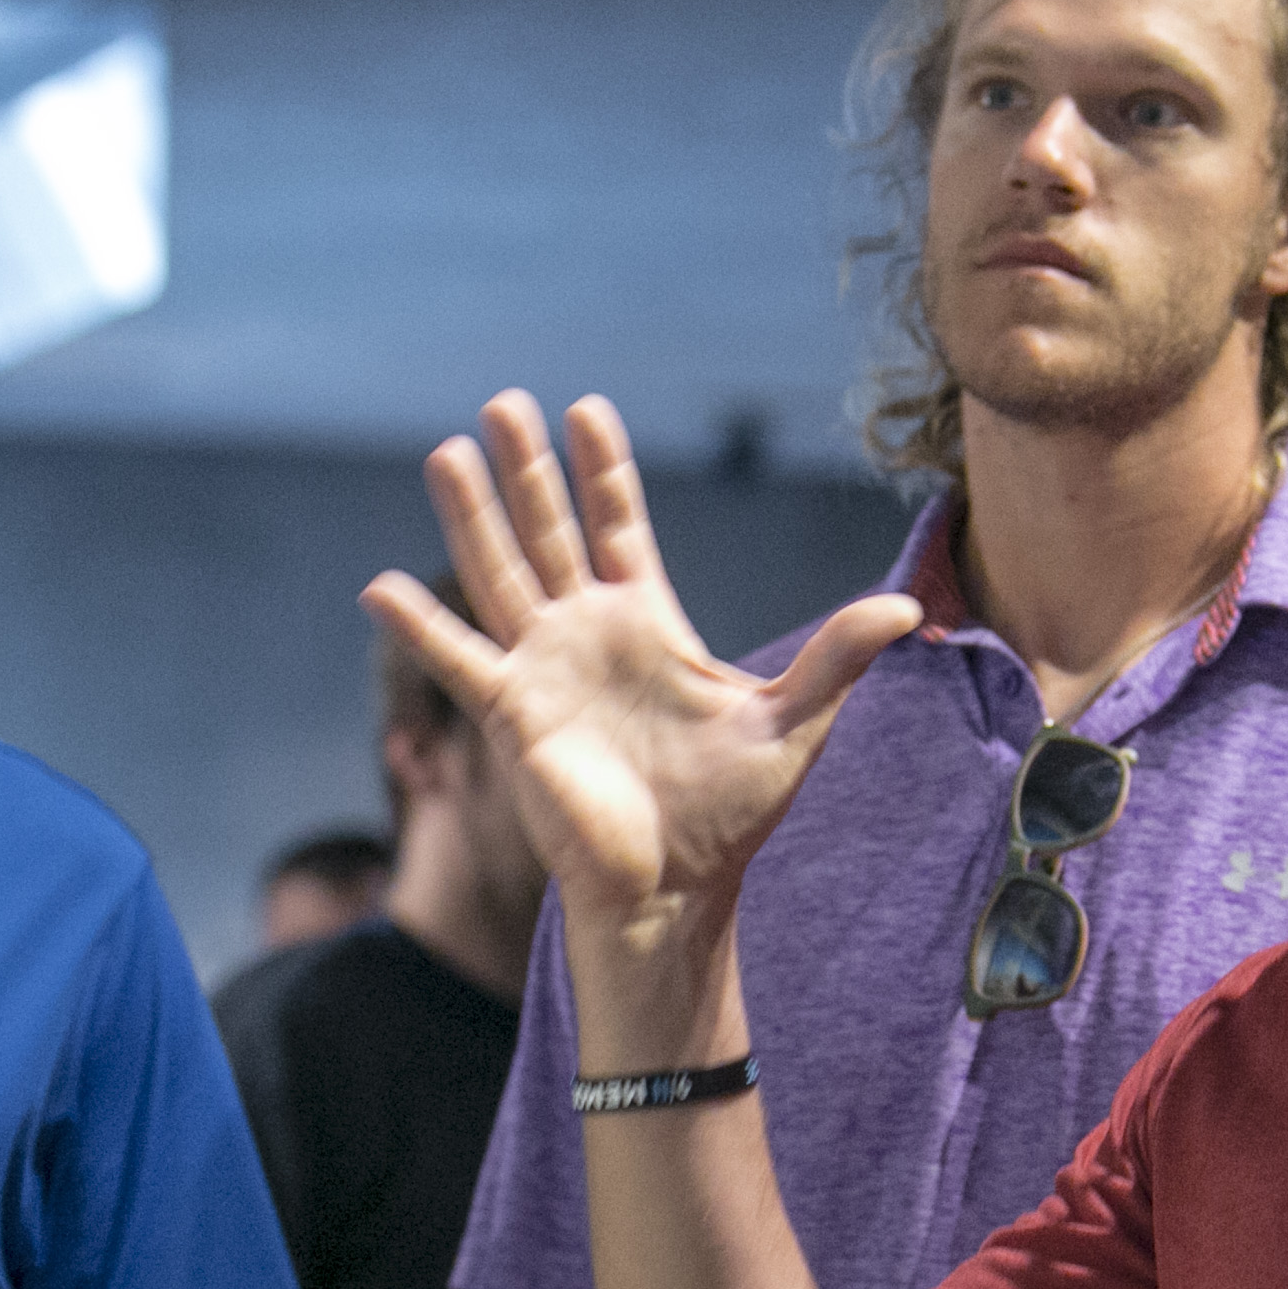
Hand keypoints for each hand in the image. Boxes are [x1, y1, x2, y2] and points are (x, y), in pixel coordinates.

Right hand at [366, 393, 919, 948]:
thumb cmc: (731, 815)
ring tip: (446, 450)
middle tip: (505, 399)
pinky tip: (380, 585)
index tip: (586, 409)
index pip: (619, 526)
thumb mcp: (795, 721)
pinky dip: (421, 627)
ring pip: (499, 574)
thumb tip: (908, 607)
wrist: (676, 888)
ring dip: (472, 515)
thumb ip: (838, 656)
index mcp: (649, 624)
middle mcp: (587, 635)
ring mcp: (544, 671)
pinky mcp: (514, 716)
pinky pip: (459, 662)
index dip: (602, 469)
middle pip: (550, 531)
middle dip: (529, 469)